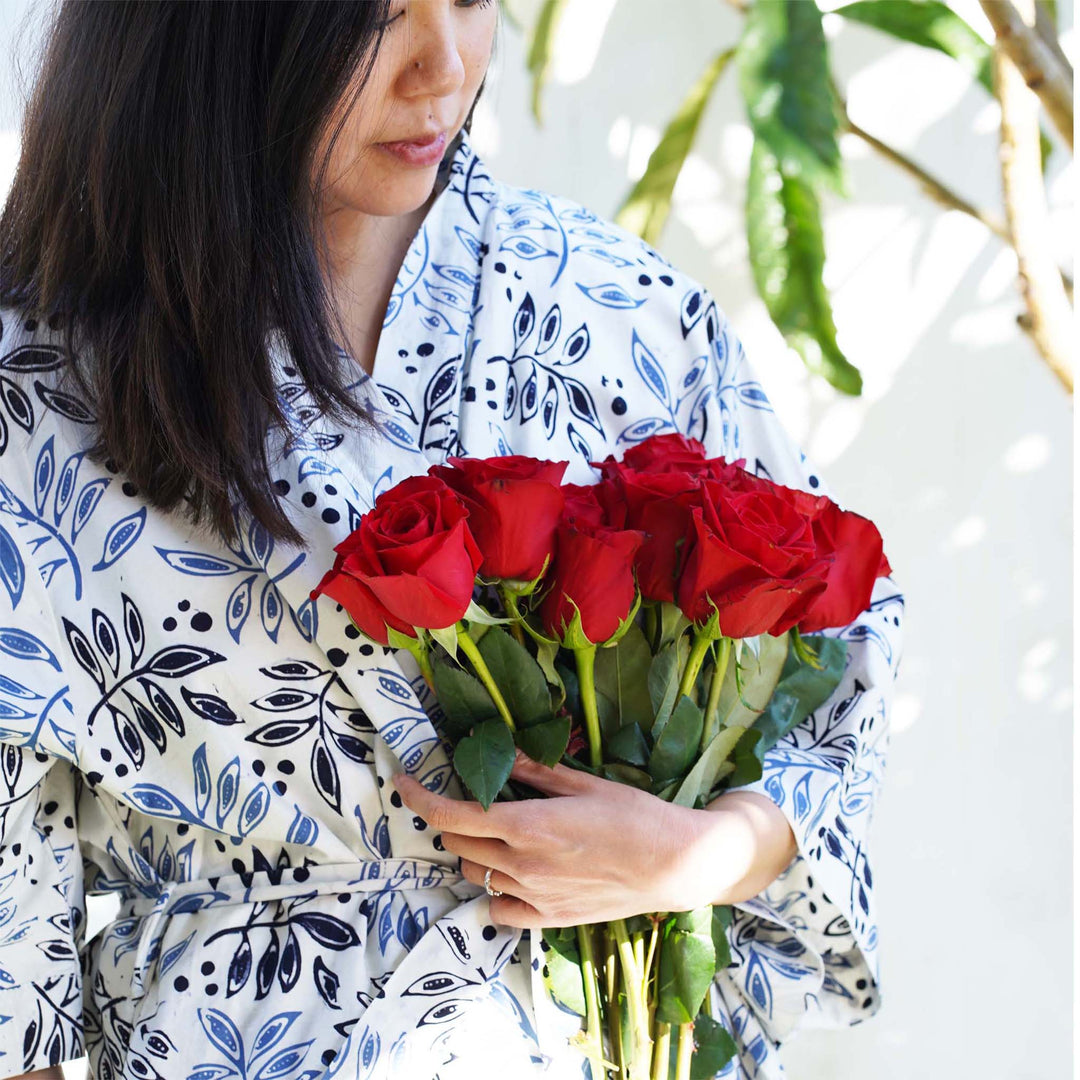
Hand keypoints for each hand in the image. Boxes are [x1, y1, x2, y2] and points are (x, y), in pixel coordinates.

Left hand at [391, 749, 741, 927]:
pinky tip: (511, 874)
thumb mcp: (583, 783)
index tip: (405, 782)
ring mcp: (534, 897)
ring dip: (473, 852)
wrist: (675, 865)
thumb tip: (500, 753)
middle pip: (457, 844)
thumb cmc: (634, 815)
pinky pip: (498, 909)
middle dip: (451, 820)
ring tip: (495, 834)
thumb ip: (535, 772)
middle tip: (469, 802)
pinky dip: (493, 891)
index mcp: (528, 825)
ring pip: (474, 874)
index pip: (452, 815)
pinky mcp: (549, 919)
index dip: (420, 798)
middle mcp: (523, 865)